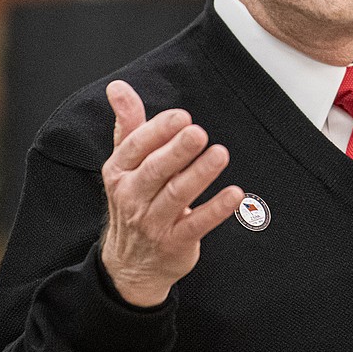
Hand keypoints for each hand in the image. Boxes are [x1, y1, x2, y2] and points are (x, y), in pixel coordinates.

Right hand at [100, 80, 241, 306]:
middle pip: (155, 170)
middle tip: (198, 132)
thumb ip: (128, 125)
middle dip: (177, 151)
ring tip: (220, 154)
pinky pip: (196, 224)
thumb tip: (117, 87)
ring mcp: (153, 222)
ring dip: (199, 175)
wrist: (130, 265)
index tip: (181, 117)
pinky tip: (235, 194)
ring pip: (176, 195)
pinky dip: (216, 210)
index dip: (158, 131)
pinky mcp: (175, 242)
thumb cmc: (134, 201)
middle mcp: (132, 196)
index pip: (136, 148)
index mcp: (120, 172)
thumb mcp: (125, 164)